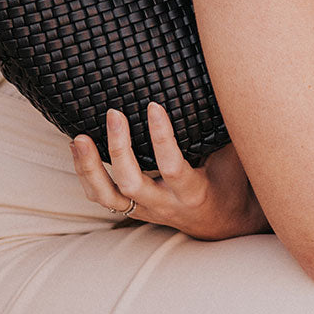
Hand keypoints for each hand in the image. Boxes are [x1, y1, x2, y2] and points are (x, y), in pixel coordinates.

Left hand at [70, 103, 269, 239]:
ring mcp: (145, 209)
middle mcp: (165, 204)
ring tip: (79, 138)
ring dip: (89, 168)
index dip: (161, 137)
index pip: (172, 166)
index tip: (153, 105)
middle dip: (119, 149)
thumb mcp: (235, 159)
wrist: (222, 224)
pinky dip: (86, 175)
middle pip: (132, 183)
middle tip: (113, 114)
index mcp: (193, 192)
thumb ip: (223, 132)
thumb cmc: (231, 183)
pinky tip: (78, 149)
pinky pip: (102, 197)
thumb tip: (220, 89)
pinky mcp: (132, 209)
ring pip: (107, 196)